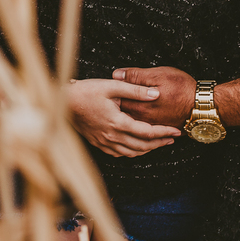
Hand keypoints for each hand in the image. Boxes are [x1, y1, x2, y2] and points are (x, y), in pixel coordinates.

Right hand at [64, 78, 179, 157]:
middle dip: (160, 143)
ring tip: (158, 144)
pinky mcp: (97, 143)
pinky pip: (119, 154)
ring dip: (147, 150)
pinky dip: (132, 152)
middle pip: (142, 146)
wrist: (63, 101)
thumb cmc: (86, 91)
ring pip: (131, 153)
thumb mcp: (112, 86)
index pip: (147, 132)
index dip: (164, 132)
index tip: (176, 131)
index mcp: (117, 123)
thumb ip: (135, 90)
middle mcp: (112, 136)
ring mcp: (104, 142)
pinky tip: (135, 147)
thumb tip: (156, 94)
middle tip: (172, 139)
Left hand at [112, 67, 195, 126]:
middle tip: (108, 99)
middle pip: (120, 114)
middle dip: (113, 107)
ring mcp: (150, 126)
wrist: (203, 106)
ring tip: (118, 110)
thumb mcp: (159, 75)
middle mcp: (142, 119)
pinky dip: (134, 125)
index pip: (115, 101)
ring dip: (123, 116)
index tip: (106, 89)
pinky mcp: (158, 129)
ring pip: (129, 123)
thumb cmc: (183, 88)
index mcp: (139, 105)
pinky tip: (133, 119)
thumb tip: (116, 75)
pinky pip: (141, 130)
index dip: (109, 94)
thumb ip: (136, 76)